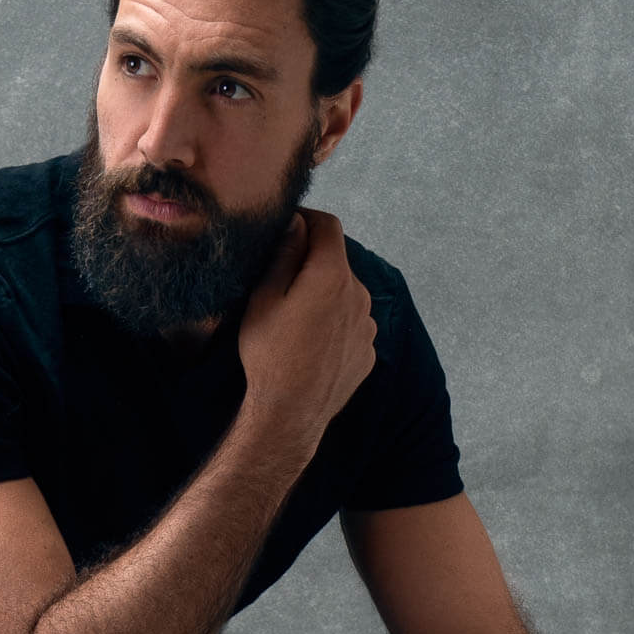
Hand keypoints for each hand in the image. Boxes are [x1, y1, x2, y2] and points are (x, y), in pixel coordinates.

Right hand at [238, 207, 376, 442]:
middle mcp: (359, 294)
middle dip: (313, 261)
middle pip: (337, 261)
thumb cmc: (270, 355)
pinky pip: (352, 323)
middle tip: (282, 279)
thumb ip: (284, 255)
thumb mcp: (264, 299)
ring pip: (346, 293)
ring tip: (296, 318)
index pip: (328, 225)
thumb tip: (297, 224)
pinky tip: (311, 343)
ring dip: (326, 293)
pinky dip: (335, 322)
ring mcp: (368, 325)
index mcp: (332, 275)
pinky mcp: (369, 351)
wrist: (291, 415)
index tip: (288, 226)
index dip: (307, 218)